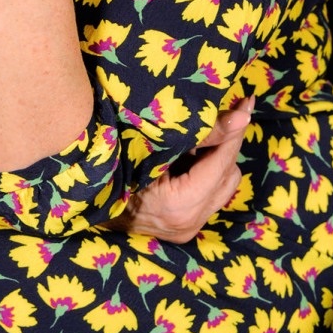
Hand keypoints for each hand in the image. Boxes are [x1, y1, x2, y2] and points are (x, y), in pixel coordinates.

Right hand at [105, 97, 253, 242]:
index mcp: (180, 205)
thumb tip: (241, 117)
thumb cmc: (114, 160)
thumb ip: (201, 134)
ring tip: (196, 137)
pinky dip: (205, 173)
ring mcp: (186, 230)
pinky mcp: (183, 228)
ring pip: (222, 186)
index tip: (245, 102)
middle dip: (226, 143)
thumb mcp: (154, 143)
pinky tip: (187, 155)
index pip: (221, 162)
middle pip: (228, 174)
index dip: (235, 130)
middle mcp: (188, 223)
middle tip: (221, 113)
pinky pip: (209, 194)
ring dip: (216, 159)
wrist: (86, 193)